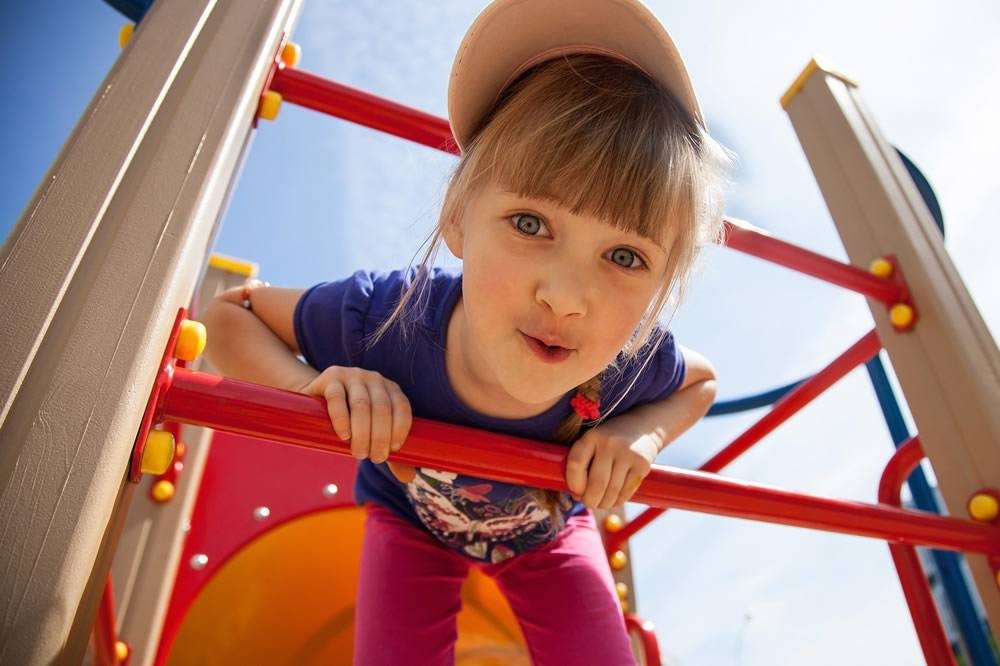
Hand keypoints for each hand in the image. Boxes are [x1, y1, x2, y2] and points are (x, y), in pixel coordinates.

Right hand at [298, 366, 415, 482]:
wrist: (317, 400)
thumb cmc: (351, 419)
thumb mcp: (372, 432)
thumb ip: (388, 450)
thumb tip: (408, 478)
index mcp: (390, 389)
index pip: (402, 407)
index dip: (400, 429)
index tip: (393, 451)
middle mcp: (374, 379)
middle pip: (382, 409)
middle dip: (380, 437)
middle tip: (374, 458)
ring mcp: (352, 376)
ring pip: (361, 404)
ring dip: (362, 433)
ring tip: (359, 453)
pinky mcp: (330, 378)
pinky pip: (337, 398)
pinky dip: (341, 419)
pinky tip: (343, 435)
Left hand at [564, 413, 660, 508]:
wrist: (643, 427)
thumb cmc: (609, 441)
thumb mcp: (593, 442)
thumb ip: (582, 464)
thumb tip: (576, 496)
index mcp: (591, 436)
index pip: (576, 464)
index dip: (573, 484)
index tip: (576, 492)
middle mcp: (610, 443)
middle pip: (597, 483)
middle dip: (590, 500)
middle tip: (589, 502)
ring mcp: (628, 454)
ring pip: (612, 491)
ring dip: (604, 503)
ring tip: (601, 503)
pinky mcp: (642, 465)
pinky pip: (627, 492)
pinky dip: (618, 501)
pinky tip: (614, 499)